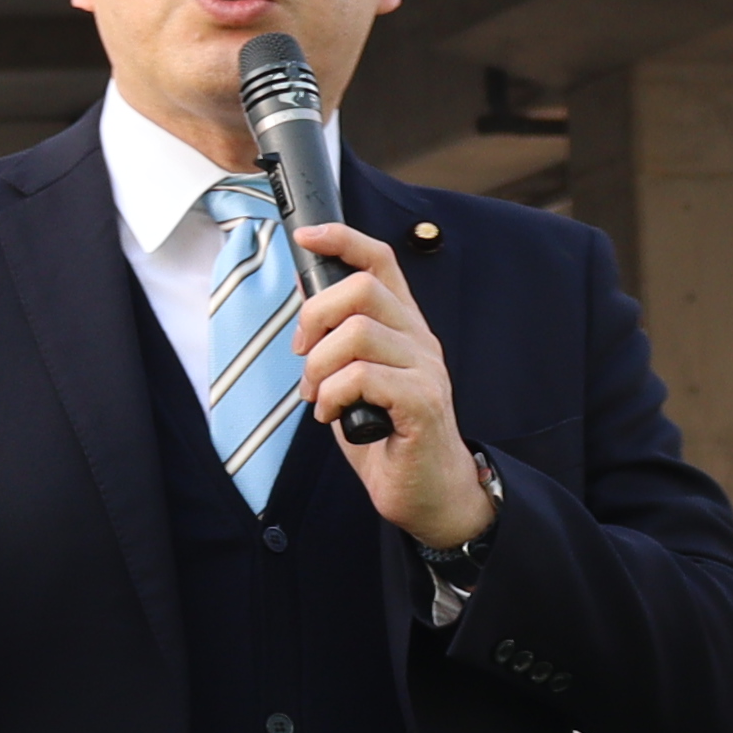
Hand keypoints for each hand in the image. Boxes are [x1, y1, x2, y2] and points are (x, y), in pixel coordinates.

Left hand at [288, 224, 492, 548]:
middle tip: (304, 358)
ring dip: (320, 366)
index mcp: (404, 326)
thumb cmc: (386, 436)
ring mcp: (425, 369)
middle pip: (360, 288)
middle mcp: (419, 339)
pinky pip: (362, 376)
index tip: (306, 237)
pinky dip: (334, 395)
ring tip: (319, 397)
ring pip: (356, 332)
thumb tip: (304, 295)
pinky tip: (335, 416)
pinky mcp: (422, 402)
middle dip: (315, 317)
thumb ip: (335, 339)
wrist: (427, 494)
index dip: (343, 238)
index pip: (380, 260)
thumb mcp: (352, 378)